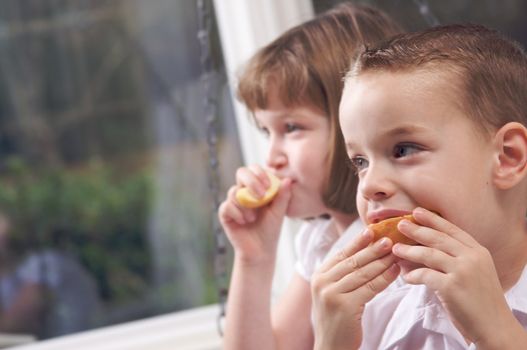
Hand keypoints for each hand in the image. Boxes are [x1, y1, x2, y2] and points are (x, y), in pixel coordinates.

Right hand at [218, 165, 291, 263]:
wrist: (260, 250)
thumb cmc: (270, 230)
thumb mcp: (279, 212)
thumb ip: (283, 196)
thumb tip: (288, 179)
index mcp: (257, 187)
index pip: (254, 169)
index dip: (260, 173)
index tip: (268, 185)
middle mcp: (244, 191)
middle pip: (241, 172)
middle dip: (251, 182)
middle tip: (261, 196)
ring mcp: (233, 202)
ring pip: (234, 191)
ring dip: (246, 205)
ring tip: (253, 218)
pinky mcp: (225, 214)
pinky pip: (227, 206)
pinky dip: (237, 213)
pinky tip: (244, 222)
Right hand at [311, 229, 399, 349]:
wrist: (331, 347)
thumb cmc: (336, 319)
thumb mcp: (333, 292)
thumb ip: (342, 274)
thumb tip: (364, 251)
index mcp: (319, 276)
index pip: (341, 254)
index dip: (358, 242)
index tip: (372, 231)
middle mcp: (322, 282)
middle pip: (353, 261)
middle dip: (373, 249)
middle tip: (389, 238)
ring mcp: (332, 294)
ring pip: (362, 273)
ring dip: (381, 262)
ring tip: (395, 252)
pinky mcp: (345, 306)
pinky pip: (369, 288)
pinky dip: (384, 278)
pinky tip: (394, 271)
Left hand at [393, 207, 512, 346]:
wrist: (494, 327)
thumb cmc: (481, 301)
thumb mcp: (475, 272)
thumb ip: (457, 259)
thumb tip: (426, 249)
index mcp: (478, 252)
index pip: (452, 230)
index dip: (433, 220)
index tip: (417, 212)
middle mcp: (472, 257)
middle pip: (438, 238)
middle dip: (417, 230)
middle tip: (400, 224)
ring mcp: (462, 271)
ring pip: (429, 254)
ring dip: (409, 251)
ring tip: (396, 249)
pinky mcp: (452, 286)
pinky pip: (425, 275)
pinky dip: (413, 275)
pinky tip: (405, 277)